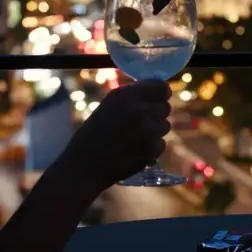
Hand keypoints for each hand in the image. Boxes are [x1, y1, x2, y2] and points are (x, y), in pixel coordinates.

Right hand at [57, 80, 173, 191]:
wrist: (85, 164)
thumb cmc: (95, 133)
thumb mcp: (110, 105)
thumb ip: (134, 96)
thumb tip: (160, 90)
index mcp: (126, 95)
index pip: (161, 87)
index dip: (161, 94)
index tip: (157, 99)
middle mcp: (138, 109)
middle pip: (166, 107)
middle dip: (156, 114)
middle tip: (140, 123)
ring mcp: (147, 129)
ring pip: (165, 126)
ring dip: (154, 132)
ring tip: (134, 138)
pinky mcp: (151, 148)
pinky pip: (161, 144)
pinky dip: (151, 149)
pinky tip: (135, 151)